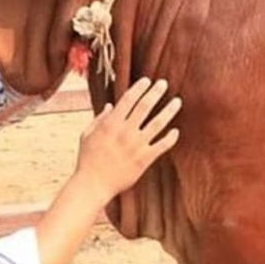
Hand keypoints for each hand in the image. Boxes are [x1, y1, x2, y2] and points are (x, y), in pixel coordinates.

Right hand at [73, 78, 181, 201]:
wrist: (93, 183)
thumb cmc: (87, 159)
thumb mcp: (87, 135)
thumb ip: (99, 119)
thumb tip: (110, 105)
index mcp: (111, 123)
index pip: (128, 99)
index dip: (139, 88)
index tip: (147, 80)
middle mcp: (126, 131)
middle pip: (145, 106)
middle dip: (156, 92)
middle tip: (164, 83)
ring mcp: (136, 145)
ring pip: (158, 123)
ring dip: (169, 110)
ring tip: (177, 101)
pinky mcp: (144, 159)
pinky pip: (162, 146)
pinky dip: (170, 138)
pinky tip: (176, 131)